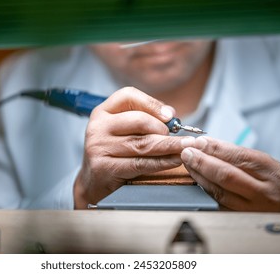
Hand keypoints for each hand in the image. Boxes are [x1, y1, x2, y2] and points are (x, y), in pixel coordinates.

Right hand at [74, 86, 187, 208]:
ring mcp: (98, 147)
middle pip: (139, 121)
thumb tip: (170, 114)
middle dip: (163, 129)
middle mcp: (97, 127)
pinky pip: (140, 163)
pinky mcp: (103, 167)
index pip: (128, 96)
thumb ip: (142, 119)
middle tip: (180, 138)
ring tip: (186, 147)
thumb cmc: (112, 154)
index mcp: (102, 112)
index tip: (170, 115)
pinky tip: (174, 161)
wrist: (92, 183)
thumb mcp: (121, 131)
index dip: (152, 103)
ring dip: (169, 146)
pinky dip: (161, 162)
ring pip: (142, 144)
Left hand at [180, 136, 279, 211]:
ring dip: (199, 175)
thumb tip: (206, 145)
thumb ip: (236, 154)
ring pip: (219, 191)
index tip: (199, 142)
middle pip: (227, 176)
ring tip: (188, 163)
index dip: (216, 149)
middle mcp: (264, 193)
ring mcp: (252, 209)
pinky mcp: (240, 218)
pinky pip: (217, 203)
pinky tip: (196, 179)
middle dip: (202, 162)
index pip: (239, 158)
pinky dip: (204, 189)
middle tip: (187, 152)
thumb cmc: (273, 179)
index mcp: (272, 173)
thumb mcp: (264, 161)